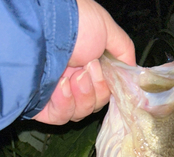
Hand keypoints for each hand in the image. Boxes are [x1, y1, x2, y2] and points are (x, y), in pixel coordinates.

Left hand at [33, 0, 134, 124]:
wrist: (42, 26)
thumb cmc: (74, 23)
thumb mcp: (107, 30)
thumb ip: (124, 51)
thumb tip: (131, 72)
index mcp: (87, 65)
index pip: (105, 91)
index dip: (110, 89)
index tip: (112, 78)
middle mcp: (72, 79)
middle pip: (95, 104)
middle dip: (97, 90)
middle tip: (89, 69)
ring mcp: (57, 93)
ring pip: (81, 113)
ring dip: (84, 96)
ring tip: (75, 76)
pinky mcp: (43, 106)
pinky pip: (61, 117)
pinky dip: (66, 103)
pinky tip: (62, 85)